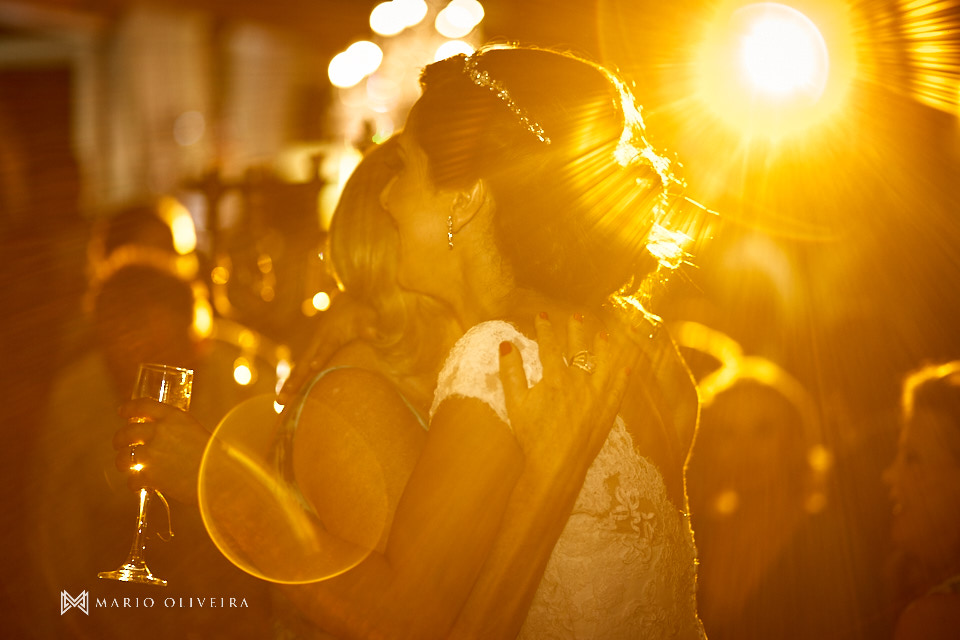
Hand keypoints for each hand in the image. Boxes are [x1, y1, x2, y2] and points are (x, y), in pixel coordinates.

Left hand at [113, 398, 209, 504]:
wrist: (220, 477)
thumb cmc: (214, 455)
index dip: (129, 408)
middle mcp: (159, 432)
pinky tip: (139, 485)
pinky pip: (133, 479)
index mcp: (173, 417)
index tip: (122, 411)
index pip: (143, 406)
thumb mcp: (195, 431)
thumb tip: (159, 436)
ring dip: (122, 462)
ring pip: (124, 457)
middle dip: (119, 439)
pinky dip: (135, 483)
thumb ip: (176, 430)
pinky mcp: (150, 475)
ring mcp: (152, 454)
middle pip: (127, 432)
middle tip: (119, 444)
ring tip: (126, 467)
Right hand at [277, 293, 377, 405]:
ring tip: (279, 403)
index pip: (326, 347)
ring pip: (298, 370)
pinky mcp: (311, 356)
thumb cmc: (358, 313)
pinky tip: (284, 401)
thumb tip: (373, 334)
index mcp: (332, 335)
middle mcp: (317, 344)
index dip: (320, 356)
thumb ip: (368, 325)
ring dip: (289, 386)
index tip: (315, 366)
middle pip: (304, 364)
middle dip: (294, 380)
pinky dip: (291, 384)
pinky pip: (299, 372)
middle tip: (285, 396)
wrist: (344, 304)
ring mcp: (311, 350)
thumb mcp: (366, 316)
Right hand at [498, 313, 638, 473]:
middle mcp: (578, 381)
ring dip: (603, 347)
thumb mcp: (515, 403)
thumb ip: (511, 372)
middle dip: (576, 330)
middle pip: (578, 348)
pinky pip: (618, 388)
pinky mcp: (607, 411)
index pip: (549, 346)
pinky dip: (621, 376)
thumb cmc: (533, 435)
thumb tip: (506, 345)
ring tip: (604, 334)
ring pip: (603, 363)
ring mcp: (596, 395)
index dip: (545, 329)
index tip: (543, 316)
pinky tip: (626, 366)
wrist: (557, 463)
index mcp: (554, 377)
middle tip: (577, 316)